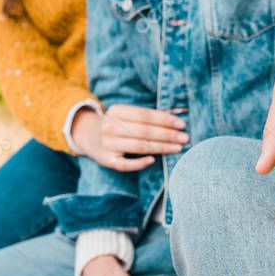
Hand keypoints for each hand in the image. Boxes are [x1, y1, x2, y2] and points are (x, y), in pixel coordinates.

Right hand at [72, 104, 187, 171]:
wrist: (90, 137)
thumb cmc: (117, 124)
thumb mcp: (127, 115)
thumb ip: (149, 116)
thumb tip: (178, 115)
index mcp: (116, 111)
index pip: (145, 115)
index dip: (164, 119)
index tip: (181, 124)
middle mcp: (110, 126)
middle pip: (144, 131)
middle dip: (167, 134)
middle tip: (185, 137)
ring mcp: (107, 144)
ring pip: (139, 146)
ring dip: (161, 147)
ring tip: (178, 148)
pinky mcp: (106, 160)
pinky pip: (125, 164)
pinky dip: (140, 163)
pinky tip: (153, 160)